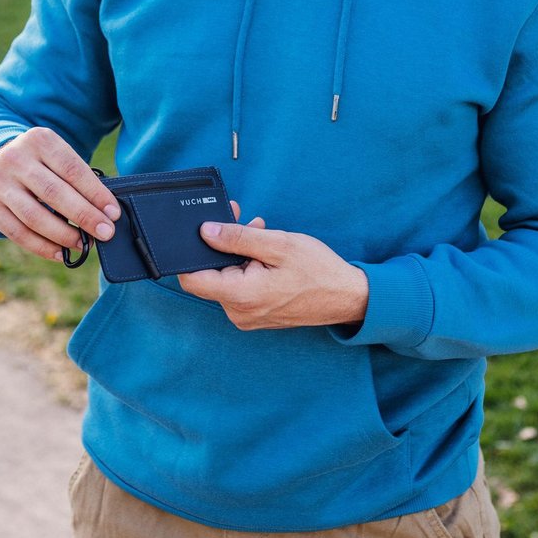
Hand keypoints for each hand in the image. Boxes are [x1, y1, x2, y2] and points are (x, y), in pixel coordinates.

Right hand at [0, 127, 120, 262]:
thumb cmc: (40, 163)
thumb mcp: (56, 156)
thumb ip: (78, 177)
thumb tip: (105, 212)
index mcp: (39, 140)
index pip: (72, 169)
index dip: (95, 193)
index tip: (113, 213)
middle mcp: (15, 159)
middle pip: (54, 193)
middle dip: (84, 216)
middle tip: (105, 232)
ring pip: (34, 217)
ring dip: (64, 235)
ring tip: (83, 244)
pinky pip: (18, 233)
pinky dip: (42, 247)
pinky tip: (61, 252)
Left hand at [178, 207, 368, 330]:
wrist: (346, 297)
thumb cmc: (317, 271)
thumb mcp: (278, 244)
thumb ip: (238, 238)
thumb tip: (206, 231)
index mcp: (240, 296)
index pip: (192, 280)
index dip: (191, 253)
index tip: (202, 231)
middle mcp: (238, 312)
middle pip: (211, 275)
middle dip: (223, 246)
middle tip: (244, 221)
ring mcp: (247, 316)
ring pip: (226, 279)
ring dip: (239, 254)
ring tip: (262, 234)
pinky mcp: (255, 314)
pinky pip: (240, 288)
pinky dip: (248, 267)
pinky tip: (265, 253)